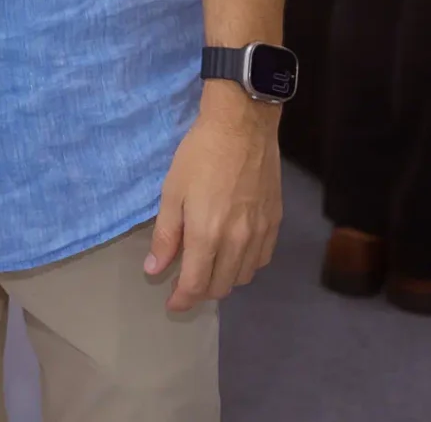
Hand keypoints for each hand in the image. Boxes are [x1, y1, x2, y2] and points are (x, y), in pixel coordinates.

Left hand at [146, 84, 282, 312]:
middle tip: (186, 284)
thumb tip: (155, 270)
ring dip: (224, 280)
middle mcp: (238, 241)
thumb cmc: (199, 156)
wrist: (242, 127)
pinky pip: (261, 259)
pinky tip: (233, 253)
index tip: (172, 304)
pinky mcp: (275, 222)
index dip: (183, 300)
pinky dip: (245, 265)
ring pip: (243, 276)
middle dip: (202, 292)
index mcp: (208, 235)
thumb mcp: (172, 192)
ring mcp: (260, 233)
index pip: (197, 284)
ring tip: (208, 268)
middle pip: (222, 286)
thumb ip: (166, 236)